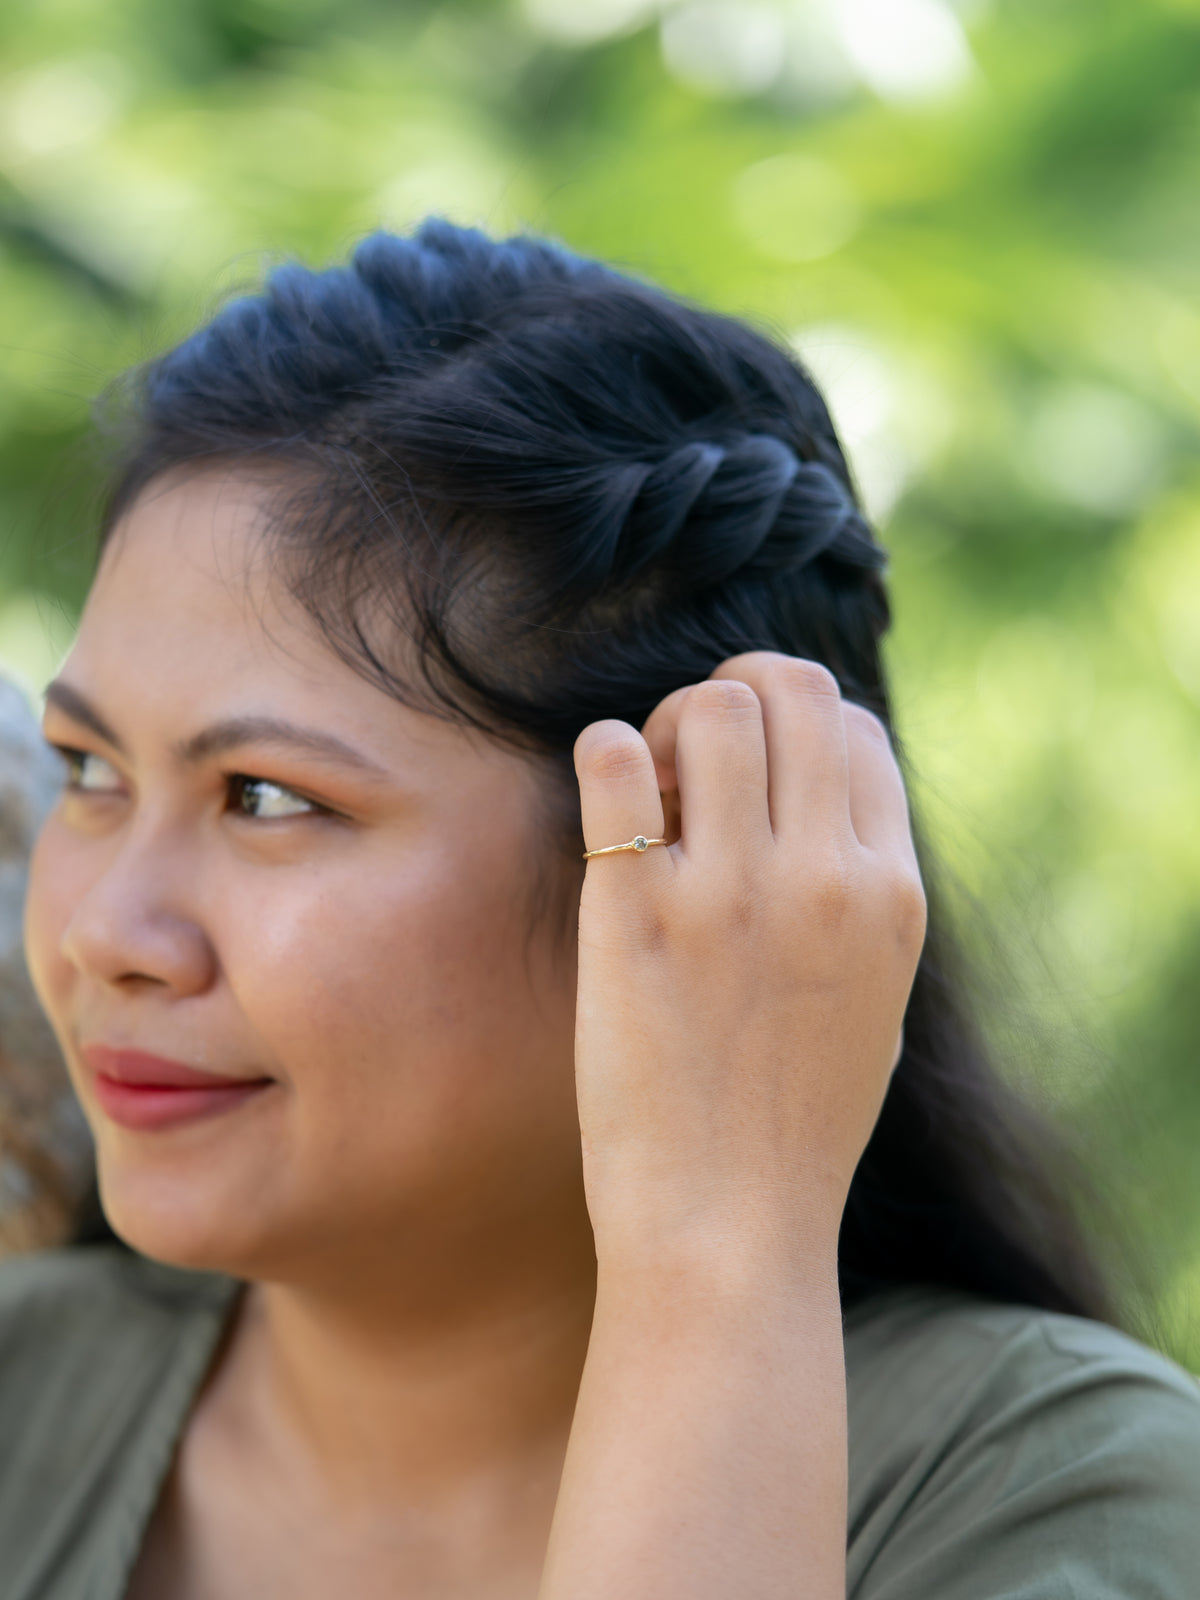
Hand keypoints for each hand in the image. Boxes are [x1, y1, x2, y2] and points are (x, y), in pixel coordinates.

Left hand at [572, 652, 925, 1277]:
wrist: (730, 1228)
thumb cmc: (797, 1123)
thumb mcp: (879, 1000)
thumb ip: (864, 895)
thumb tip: (821, 802)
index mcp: (891, 894)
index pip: (854, 728)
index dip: (795, 729)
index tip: (753, 783)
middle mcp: (823, 877)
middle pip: (790, 689)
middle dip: (733, 697)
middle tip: (691, 764)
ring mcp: (729, 894)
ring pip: (711, 708)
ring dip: (670, 727)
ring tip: (651, 797)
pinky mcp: (634, 917)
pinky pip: (613, 758)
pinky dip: (604, 753)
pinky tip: (605, 803)